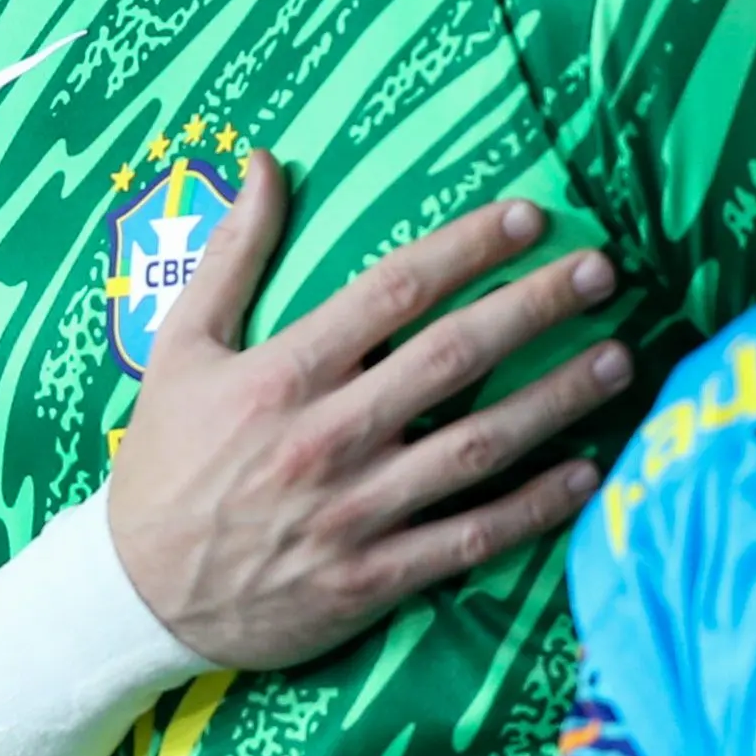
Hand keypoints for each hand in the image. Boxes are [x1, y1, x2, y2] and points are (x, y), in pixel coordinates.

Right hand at [106, 156, 632, 670]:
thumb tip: (265, 163)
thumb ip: (229, 254)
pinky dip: (532, 509)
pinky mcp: (374, 576)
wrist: (138, 592)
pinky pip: (469, 537)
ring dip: (554, 400)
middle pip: (451, 357)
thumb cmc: (164, 459)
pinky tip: (585, 474)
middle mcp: (327, 435)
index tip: (527, 218)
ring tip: (616, 359)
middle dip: (533, 307)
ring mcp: (356, 510)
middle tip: (601, 271)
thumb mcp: (178, 346)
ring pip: (476, 446)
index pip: (392, 291)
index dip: (465, 248)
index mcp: (282, 373)